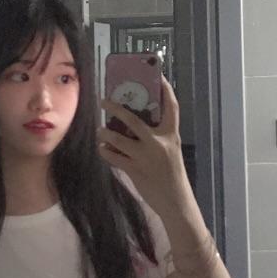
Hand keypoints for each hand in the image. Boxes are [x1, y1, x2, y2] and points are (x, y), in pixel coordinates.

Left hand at [97, 76, 188, 215]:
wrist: (176, 201)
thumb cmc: (173, 175)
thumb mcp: (171, 151)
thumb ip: (158, 138)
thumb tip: (135, 125)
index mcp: (172, 136)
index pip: (171, 108)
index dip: (166, 91)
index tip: (159, 76)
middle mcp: (159, 143)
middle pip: (133, 120)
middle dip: (116, 109)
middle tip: (103, 101)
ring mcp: (146, 157)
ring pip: (119, 140)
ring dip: (106, 133)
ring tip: (100, 130)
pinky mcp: (135, 171)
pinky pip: (115, 157)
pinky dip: (106, 152)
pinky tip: (103, 149)